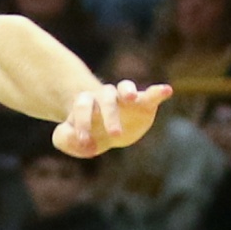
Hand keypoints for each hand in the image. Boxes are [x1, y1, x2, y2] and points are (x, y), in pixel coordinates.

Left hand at [53, 81, 171, 156]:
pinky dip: (159, 91)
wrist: (105, 131)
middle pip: (106, 98)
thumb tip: (77, 140)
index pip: (82, 107)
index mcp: (86, 103)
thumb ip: (64, 139)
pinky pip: (152, 94)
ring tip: (132, 98)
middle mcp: (105, 96)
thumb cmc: (87, 133)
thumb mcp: (71, 140)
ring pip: (124, 87)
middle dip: (110, 116)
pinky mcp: (144, 103)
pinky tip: (167, 90)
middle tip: (114, 134)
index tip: (85, 142)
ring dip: (128, 91)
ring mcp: (125, 98)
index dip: (82, 123)